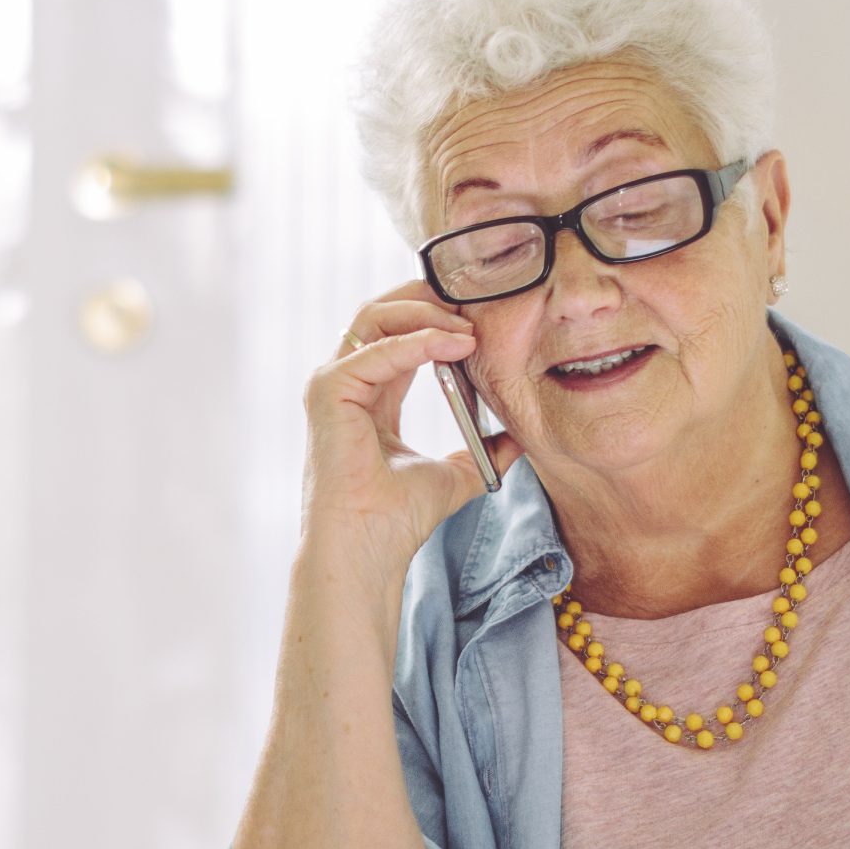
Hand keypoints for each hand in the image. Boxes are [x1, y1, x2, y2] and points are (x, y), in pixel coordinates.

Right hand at [304, 281, 518, 571]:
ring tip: (471, 327)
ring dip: (427, 313)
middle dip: (431, 299)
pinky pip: (378, 350)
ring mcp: (332, 384)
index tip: (484, 315)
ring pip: (376, 316)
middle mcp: (346, 382)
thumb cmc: (398, 520)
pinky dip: (420, 341)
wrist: (370, 548)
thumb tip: (520, 437)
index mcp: (370, 395)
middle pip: (384, 311)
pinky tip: (457, 344)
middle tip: (478, 304)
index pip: (400, 333)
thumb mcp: (456, 474)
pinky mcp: (329, 392)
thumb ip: (483, 450)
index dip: (440, 316)